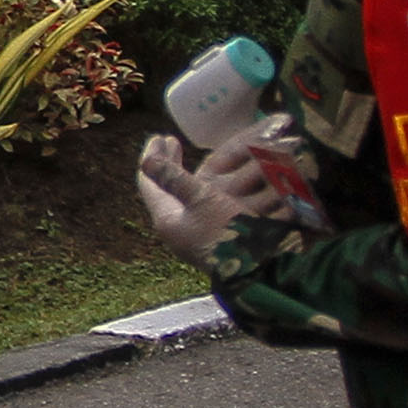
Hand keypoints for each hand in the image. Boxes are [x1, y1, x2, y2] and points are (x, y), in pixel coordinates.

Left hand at [136, 132, 278, 261]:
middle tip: (173, 141)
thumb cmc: (229, 232)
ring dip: (192, 173)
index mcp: (168, 221)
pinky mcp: (218, 235)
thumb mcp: (202, 198)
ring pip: (189, 195)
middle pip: (169, 189)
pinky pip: (208, 203)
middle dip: (172, 163)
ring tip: (196, 154)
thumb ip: (175, 179)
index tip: (158, 137)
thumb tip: (145, 163)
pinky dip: (211, 186)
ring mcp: (198, 233)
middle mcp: (180, 228)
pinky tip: (218, 177)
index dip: (153, 158)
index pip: (150, 185)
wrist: (262, 270)